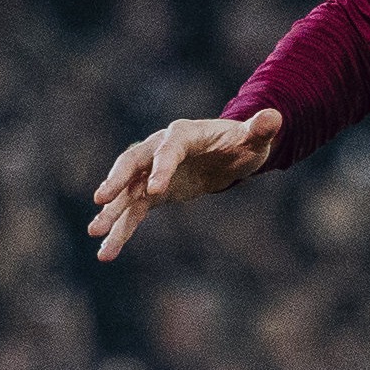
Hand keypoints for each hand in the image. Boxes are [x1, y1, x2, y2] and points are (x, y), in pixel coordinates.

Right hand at [87, 108, 284, 257]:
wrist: (229, 152)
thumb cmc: (242, 143)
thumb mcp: (254, 138)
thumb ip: (260, 129)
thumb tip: (275, 118)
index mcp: (183, 135)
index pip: (169, 149)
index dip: (162, 167)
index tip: (155, 191)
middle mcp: (159, 150)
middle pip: (132, 163)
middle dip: (117, 180)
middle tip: (101, 199)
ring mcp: (152, 172)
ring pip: (127, 192)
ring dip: (111, 212)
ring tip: (94, 233)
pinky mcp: (152, 193)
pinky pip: (133, 211)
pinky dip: (121, 229)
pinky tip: (106, 252)